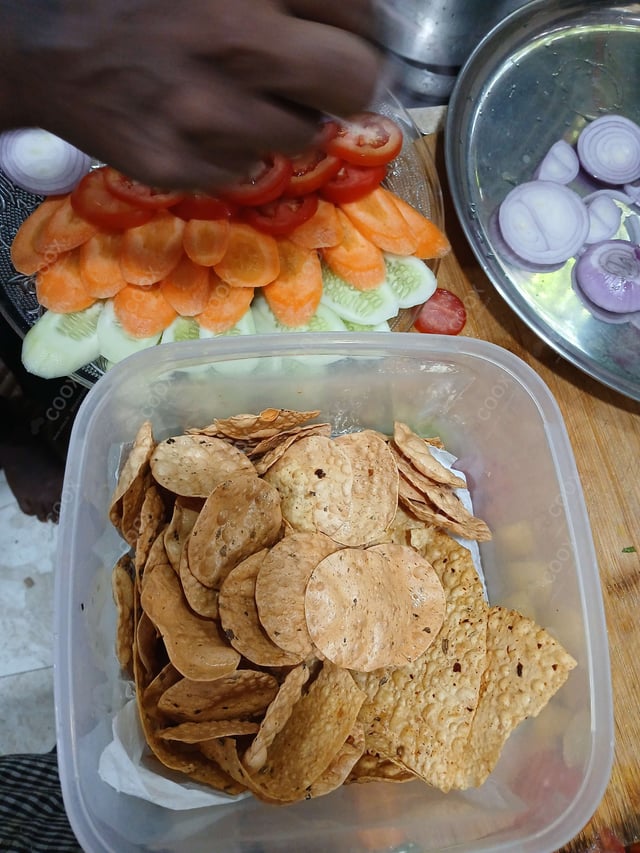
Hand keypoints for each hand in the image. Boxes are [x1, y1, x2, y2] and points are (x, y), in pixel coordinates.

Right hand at [2, 0, 382, 189]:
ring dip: (285, 120)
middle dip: (344, 81)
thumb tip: (351, 20)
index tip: (346, 38)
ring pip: (303, 136)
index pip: (359, 15)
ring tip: (241, 95)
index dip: (358, 30)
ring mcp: (206, 112)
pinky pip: (246, 170)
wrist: (43, 47)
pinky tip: (203, 123)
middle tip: (319, 79)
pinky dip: (236, 150)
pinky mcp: (179, 163)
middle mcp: (234, 42)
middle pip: (353, 81)